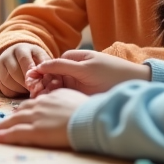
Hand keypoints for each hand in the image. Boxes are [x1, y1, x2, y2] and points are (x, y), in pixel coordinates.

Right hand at [0, 43, 50, 96]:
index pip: (24, 60)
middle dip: (26, 83)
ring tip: (31, 90)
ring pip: (8, 81)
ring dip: (20, 89)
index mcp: (21, 49)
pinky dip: (15, 93)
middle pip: (14, 71)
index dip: (31, 72)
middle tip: (36, 90)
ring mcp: (0, 66)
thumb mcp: (41, 57)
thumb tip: (51, 78)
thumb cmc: (34, 59)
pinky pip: (5, 89)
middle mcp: (7, 56)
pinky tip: (22, 90)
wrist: (18, 56)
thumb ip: (46, 65)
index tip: (38, 82)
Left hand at [0, 89, 89, 148]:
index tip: (19, 114)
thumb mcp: (78, 101)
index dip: (26, 110)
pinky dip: (3, 135)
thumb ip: (69, 103)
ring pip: (14, 121)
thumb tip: (71, 109)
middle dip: (10, 117)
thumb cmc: (91, 112)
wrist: (90, 118)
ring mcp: (36, 117)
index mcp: (52, 97)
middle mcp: (41, 105)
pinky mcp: (35, 131)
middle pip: (21, 111)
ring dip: (2, 126)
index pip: (34, 103)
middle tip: (0, 123)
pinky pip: (15, 133)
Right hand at [26, 49, 150, 96]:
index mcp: (72, 59)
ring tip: (39, 99)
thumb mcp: (85, 68)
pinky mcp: (79, 95)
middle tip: (33, 93)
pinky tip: (48, 104)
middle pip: (49, 77)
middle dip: (40, 84)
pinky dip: (54, 99)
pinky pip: (62, 95)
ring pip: (54, 87)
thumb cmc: (111, 73)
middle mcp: (72, 71)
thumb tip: (41, 66)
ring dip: (45, 93)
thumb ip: (62, 66)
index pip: (50, 65)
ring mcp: (75, 83)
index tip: (31, 81)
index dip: (39, 72)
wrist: (132, 85)